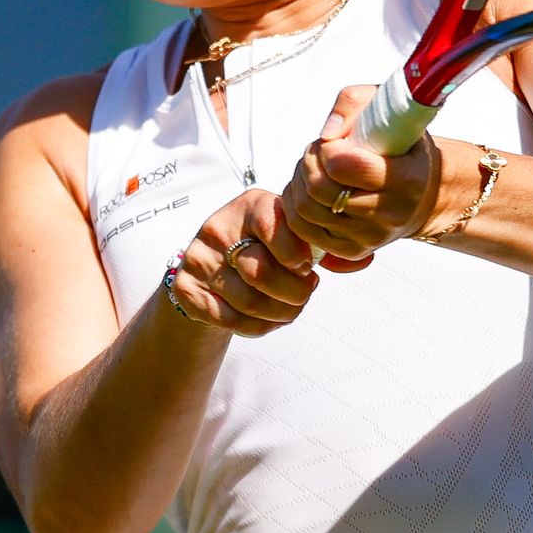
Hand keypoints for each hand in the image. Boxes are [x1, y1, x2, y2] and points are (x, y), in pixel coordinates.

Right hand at [167, 189, 320, 336]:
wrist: (216, 269)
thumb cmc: (262, 249)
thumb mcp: (285, 232)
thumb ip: (308, 242)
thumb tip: (345, 260)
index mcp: (249, 205)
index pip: (273, 226)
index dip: (296, 254)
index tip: (308, 269)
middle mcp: (218, 228)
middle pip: (261, 273)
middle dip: (295, 293)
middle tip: (305, 295)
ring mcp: (198, 259)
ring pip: (250, 302)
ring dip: (280, 314)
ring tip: (290, 309)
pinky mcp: (186, 289)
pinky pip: (230, 320)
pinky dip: (258, 327)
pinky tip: (268, 319)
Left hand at [280, 85, 441, 264]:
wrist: (422, 192)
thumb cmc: (402, 144)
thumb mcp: (388, 107)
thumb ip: (353, 103)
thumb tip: (326, 134)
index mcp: (407, 178)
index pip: (345, 166)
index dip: (328, 148)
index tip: (336, 141)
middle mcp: (391, 214)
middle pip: (319, 189)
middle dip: (309, 162)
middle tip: (319, 151)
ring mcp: (371, 237)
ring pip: (306, 210)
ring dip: (299, 181)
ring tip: (314, 168)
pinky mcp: (352, 251)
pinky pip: (303, 230)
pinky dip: (296, 204)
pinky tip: (310, 189)